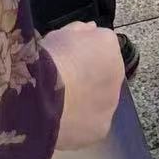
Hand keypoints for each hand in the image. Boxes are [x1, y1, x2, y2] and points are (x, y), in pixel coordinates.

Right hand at [43, 21, 124, 149]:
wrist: (41, 95)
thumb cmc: (48, 58)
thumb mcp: (61, 33)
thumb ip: (80, 32)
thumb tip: (90, 29)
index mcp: (108, 45)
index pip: (100, 48)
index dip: (81, 55)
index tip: (65, 60)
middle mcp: (118, 73)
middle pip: (102, 75)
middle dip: (87, 78)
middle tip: (61, 84)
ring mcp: (111, 103)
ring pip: (99, 101)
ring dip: (86, 102)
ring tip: (57, 107)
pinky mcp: (101, 129)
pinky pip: (91, 125)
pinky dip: (80, 124)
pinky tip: (61, 123)